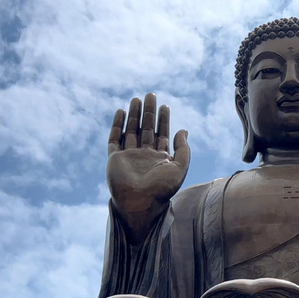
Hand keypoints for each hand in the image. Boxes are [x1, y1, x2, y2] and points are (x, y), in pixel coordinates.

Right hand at [107, 93, 190, 241]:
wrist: (140, 202)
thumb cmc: (162, 188)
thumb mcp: (180, 167)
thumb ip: (183, 149)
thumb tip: (183, 130)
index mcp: (160, 158)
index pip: (162, 134)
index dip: (164, 120)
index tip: (165, 106)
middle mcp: (144, 156)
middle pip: (146, 129)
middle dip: (149, 112)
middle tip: (151, 95)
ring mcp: (129, 157)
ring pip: (131, 130)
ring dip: (134, 115)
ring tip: (137, 99)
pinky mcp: (115, 159)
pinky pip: (115, 139)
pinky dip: (117, 125)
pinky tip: (121, 112)